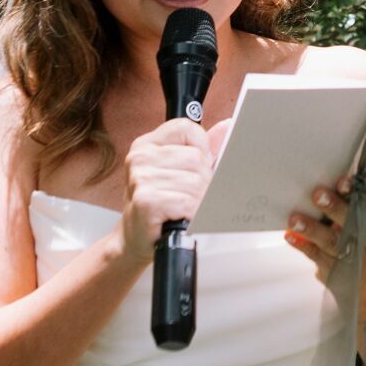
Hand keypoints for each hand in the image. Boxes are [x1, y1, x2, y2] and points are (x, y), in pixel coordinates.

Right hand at [121, 118, 213, 264]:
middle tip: (188, 198)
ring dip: (197, 201)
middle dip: (202, 182)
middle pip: (196, 158)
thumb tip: (228, 125)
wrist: (137, 240)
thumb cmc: (160, 206)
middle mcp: (140, 156)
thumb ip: (204, 148)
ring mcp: (141, 177)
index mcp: (148, 144)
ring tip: (184, 209)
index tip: (193, 170)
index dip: (201, 149)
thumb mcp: (181, 171)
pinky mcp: (145, 200)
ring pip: (195, 182)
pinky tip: (180, 218)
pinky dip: (190, 213)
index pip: (187, 128)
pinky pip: (186, 201)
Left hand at [286, 174, 365, 322]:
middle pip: (354, 223)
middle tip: (317, 194)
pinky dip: (305, 248)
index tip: (343, 181)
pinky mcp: (340, 277)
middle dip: (335, 208)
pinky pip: (320, 260)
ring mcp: (358, 262)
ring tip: (295, 219)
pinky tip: (291, 237)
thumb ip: (364, 206)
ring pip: (334, 243)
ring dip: (313, 230)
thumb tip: (337, 181)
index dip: (359, 193)